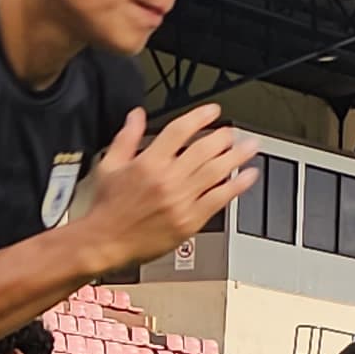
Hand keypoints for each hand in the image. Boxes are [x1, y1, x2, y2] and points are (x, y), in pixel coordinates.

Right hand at [61, 107, 258, 273]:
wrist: (104, 242)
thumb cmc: (106, 208)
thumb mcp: (109, 165)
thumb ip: (126, 138)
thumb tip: (136, 116)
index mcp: (148, 163)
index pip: (180, 131)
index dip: (200, 117)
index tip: (212, 112)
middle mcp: (167, 180)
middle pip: (203, 149)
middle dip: (223, 137)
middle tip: (232, 132)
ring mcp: (181, 201)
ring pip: (216, 172)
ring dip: (236, 156)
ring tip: (249, 147)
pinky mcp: (190, 221)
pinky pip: (219, 200)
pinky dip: (236, 186)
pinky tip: (248, 176)